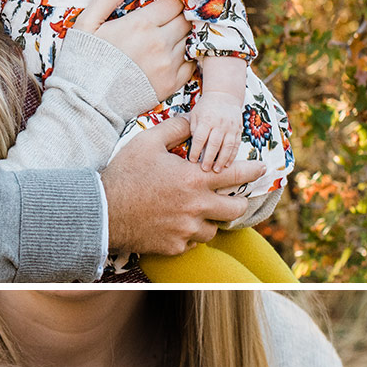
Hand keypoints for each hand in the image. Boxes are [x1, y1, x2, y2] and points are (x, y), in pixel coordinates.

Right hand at [77, 0, 192, 103]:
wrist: (87, 103)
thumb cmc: (83, 61)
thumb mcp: (86, 24)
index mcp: (140, 25)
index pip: (172, 3)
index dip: (170, 0)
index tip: (164, 3)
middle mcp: (160, 43)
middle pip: (185, 20)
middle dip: (178, 16)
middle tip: (168, 19)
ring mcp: (168, 65)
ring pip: (189, 40)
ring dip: (182, 36)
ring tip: (169, 37)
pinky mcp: (171, 84)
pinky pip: (190, 65)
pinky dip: (185, 58)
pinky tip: (172, 57)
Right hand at [102, 116, 257, 255]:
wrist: (102, 211)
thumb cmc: (125, 173)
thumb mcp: (148, 142)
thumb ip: (175, 128)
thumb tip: (193, 119)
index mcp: (193, 179)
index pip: (235, 175)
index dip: (253, 171)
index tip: (263, 168)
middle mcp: (196, 207)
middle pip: (235, 210)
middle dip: (238, 202)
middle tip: (233, 198)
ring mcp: (186, 230)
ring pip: (214, 230)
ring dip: (211, 221)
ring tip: (200, 212)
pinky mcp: (174, 247)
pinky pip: (193, 243)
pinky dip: (190, 235)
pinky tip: (179, 225)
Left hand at [190, 92, 244, 171]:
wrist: (224, 95)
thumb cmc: (206, 107)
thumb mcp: (195, 114)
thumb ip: (193, 129)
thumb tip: (192, 147)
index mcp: (206, 119)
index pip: (200, 138)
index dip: (195, 150)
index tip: (192, 160)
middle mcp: (219, 123)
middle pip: (214, 144)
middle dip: (209, 158)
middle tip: (205, 169)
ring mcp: (230, 126)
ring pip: (227, 146)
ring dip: (222, 159)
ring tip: (217, 170)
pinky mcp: (238, 129)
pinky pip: (236, 144)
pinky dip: (232, 155)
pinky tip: (228, 164)